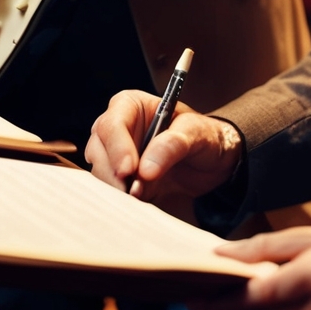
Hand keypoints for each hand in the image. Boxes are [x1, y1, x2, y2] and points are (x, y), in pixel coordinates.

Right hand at [86, 90, 241, 201]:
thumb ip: (172, 145)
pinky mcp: (120, 179)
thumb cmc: (203, 136)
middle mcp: (116, 129)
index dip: (117, 148)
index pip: (112, 125)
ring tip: (144, 197)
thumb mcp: (196, 133)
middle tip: (134, 193)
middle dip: (114, 174)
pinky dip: (123, 200)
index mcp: (130, 106)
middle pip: (99, 151)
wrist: (212, 162)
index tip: (129, 170)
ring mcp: (114, 156)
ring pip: (101, 173)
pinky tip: (142, 203)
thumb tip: (145, 170)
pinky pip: (111, 191)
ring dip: (118, 189)